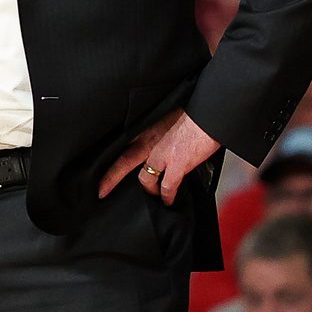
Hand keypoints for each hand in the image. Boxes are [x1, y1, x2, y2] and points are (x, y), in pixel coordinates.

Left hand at [99, 110, 218, 205]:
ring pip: (145, 178)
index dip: (114, 155)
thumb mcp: (172, 114)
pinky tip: (168, 201)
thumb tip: (166, 135)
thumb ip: (163, 127)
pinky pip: (166, 187)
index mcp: (149, 127)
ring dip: (149, 190)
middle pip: (124, 162)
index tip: (104, 165)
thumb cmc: (197, 110)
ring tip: (153, 196)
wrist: (210, 111)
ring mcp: (162, 154)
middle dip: (111, 178)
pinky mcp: (177, 164)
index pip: (125, 142)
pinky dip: (166, 196)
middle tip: (101, 191)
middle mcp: (151, 140)